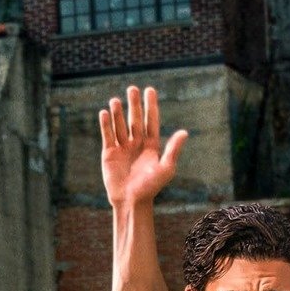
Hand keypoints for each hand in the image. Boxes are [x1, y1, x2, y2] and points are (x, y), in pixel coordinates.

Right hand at [100, 86, 187, 207]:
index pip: (151, 122)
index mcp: (151, 146)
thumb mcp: (165, 168)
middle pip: (135, 120)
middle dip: (134, 105)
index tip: (150, 90)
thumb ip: (173, 150)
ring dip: (118, 113)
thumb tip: (185, 132)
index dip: (151, 106)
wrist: (131, 201)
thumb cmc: (151, 187)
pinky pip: (107, 135)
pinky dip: (106, 124)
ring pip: (120, 125)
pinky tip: (105, 113)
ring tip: (116, 100)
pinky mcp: (109, 153)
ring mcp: (122, 148)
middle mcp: (137, 144)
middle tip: (132, 89)